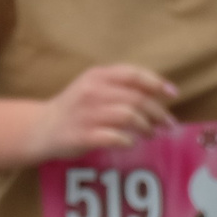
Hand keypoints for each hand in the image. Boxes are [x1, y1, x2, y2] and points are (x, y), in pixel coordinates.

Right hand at [26, 65, 176, 161]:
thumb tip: (157, 93)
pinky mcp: (83, 135)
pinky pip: (114, 137)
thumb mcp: (94, 87)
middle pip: (136, 98)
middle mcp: (92, 91)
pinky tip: (132, 142)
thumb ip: (120, 86)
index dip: (156, 83)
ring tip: (152, 134)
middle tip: (169, 124)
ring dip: (146, 126)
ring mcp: (87, 113)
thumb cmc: (76, 108)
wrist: (43, 127)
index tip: (173, 94)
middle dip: (158, 112)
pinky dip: (128, 140)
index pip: (133, 74)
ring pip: (128, 115)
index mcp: (97, 75)